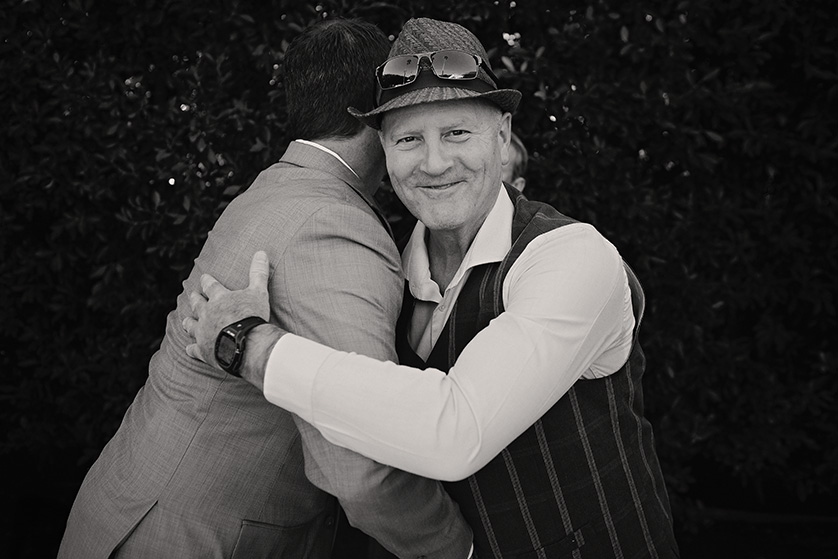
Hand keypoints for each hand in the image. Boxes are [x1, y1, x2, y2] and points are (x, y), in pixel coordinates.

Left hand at [184, 251, 270, 366]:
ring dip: (188, 322)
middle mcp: (207, 314)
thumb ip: (258, 273)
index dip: (207, 281)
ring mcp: (203, 333)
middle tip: (191, 296)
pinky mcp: (204, 350)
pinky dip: (191, 349)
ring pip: (191, 326)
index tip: (203, 277)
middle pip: (197, 305)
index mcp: (219, 298)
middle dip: (195, 299)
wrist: (246, 344)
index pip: (210, 286)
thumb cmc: (252, 316)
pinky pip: (194, 349)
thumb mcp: (258, 292)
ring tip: (185, 320)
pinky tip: (189, 349)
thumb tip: (261, 252)